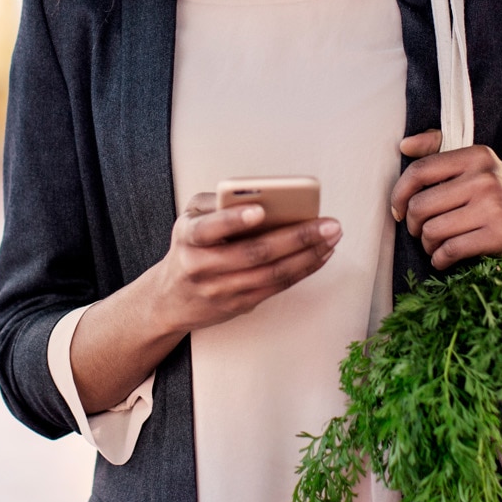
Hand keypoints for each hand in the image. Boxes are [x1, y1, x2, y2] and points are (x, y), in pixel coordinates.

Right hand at [146, 193, 342, 335]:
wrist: (170, 300)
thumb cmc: (189, 248)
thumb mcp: (189, 219)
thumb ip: (216, 203)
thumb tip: (262, 196)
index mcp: (189, 237)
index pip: (208, 228)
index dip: (233, 220)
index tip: (259, 210)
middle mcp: (203, 266)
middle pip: (255, 253)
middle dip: (297, 237)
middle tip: (328, 224)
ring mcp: (222, 290)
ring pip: (273, 273)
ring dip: (308, 255)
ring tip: (332, 237)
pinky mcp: (240, 304)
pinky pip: (277, 286)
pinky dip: (303, 270)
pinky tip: (320, 254)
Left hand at [389, 130, 501, 285]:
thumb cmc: (501, 198)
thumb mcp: (478, 167)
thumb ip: (440, 152)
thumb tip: (404, 145)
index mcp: (476, 156)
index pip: (420, 171)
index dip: (399, 194)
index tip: (398, 210)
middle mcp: (485, 178)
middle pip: (421, 205)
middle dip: (413, 225)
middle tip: (421, 231)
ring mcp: (494, 207)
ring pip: (432, 230)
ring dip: (427, 245)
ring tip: (436, 245)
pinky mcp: (499, 235)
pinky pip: (450, 250)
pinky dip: (440, 259)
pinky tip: (444, 259)